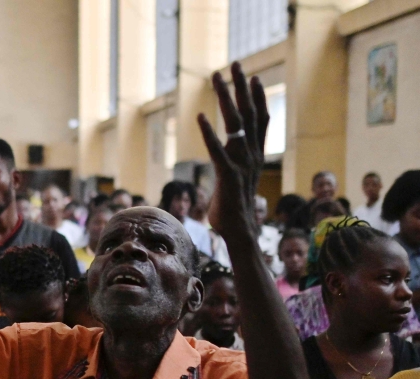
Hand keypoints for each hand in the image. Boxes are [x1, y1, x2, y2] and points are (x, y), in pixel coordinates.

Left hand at [198, 62, 268, 245]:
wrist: (239, 233)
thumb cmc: (232, 209)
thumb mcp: (236, 180)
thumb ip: (233, 166)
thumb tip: (226, 160)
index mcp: (254, 155)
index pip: (260, 120)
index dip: (257, 98)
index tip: (253, 77)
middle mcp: (251, 155)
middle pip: (250, 113)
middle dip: (241, 86)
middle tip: (236, 63)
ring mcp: (241, 164)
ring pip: (235, 124)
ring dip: (225, 98)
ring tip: (216, 77)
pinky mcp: (228, 176)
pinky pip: (217, 151)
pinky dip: (209, 133)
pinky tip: (200, 116)